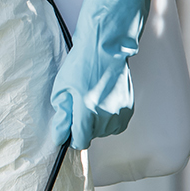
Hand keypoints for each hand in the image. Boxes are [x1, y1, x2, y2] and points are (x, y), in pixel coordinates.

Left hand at [49, 0, 150, 149]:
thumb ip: (62, 115)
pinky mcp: (128, 108)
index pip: (79, 141)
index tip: (68, 128)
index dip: (71, 136)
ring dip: (96, 122)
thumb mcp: (62, 89)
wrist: (106, 49)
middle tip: (79, 103)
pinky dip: (107, 117)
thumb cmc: (81, 65)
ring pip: (104, 131)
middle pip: (91, 136)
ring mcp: (120, 112)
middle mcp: (106, 115)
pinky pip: (115, 124)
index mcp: (87, 110)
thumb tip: (61, 136)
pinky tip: (102, 100)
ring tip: (91, 99)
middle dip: (82, 125)